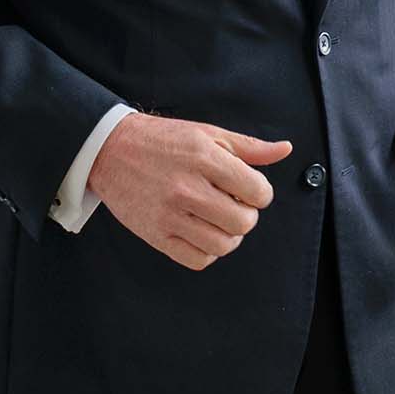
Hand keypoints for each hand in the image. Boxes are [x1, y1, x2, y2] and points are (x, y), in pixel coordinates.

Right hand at [89, 114, 288, 270]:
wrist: (109, 150)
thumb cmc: (162, 140)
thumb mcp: (207, 133)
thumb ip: (248, 146)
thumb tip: (285, 149)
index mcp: (205, 158)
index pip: (258, 192)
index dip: (260, 192)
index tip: (248, 188)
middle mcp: (187, 188)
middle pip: (244, 222)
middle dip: (246, 215)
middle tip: (233, 204)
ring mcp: (169, 214)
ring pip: (223, 245)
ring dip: (229, 235)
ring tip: (219, 220)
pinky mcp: (155, 235)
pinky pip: (198, 260)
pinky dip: (207, 251)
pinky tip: (202, 233)